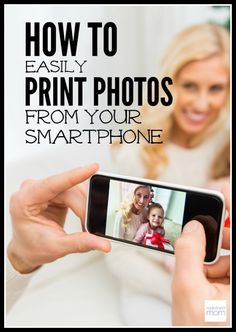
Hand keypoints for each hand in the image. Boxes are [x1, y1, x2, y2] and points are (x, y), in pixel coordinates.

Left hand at [7, 163, 110, 273]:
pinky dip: (83, 204)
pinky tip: (84, 215)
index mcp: (25, 200)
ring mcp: (44, 189)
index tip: (92, 168)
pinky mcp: (55, 192)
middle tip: (91, 224)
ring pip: (74, 189)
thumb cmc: (32, 247)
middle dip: (84, 206)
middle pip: (68, 188)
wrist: (27, 250)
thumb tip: (101, 243)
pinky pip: (74, 191)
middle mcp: (33, 190)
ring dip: (85, 205)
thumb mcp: (56, 247)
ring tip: (86, 224)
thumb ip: (80, 243)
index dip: (74, 175)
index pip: (53, 183)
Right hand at [172, 182, 229, 325]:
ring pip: (230, 254)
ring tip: (200, 274)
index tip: (220, 188)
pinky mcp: (233, 287)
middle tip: (198, 238)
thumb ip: (188, 251)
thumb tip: (193, 226)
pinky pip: (228, 266)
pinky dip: (214, 267)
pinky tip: (205, 280)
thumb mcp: (186, 290)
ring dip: (213, 257)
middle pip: (233, 242)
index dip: (230, 207)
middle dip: (216, 239)